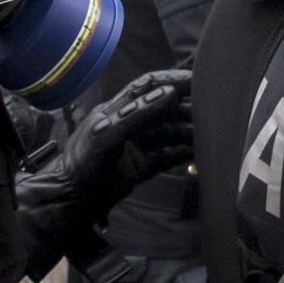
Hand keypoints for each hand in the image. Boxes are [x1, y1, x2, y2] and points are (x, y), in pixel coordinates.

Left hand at [15, 69, 192, 276]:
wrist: (71, 202)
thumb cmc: (84, 164)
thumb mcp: (108, 135)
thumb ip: (138, 114)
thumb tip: (168, 94)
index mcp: (117, 109)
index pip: (148, 86)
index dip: (172, 80)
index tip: (197, 80)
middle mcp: (129, 124)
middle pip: (164, 109)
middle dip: (186, 108)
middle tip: (212, 110)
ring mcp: (136, 146)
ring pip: (169, 133)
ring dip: (188, 132)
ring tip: (210, 134)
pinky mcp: (142, 166)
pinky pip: (167, 155)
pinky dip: (183, 153)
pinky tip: (198, 154)